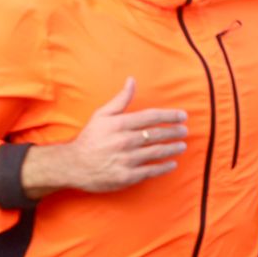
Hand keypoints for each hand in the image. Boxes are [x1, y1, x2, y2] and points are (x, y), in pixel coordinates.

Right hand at [63, 78, 187, 192]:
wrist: (73, 165)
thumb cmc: (90, 138)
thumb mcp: (101, 115)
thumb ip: (120, 99)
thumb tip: (132, 80)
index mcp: (119, 124)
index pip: (152, 117)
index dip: (170, 115)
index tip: (183, 116)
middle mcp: (125, 141)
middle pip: (157, 134)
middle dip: (174, 132)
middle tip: (184, 131)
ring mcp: (127, 159)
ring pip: (157, 152)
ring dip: (173, 148)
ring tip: (182, 146)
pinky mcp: (127, 176)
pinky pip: (151, 170)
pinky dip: (164, 167)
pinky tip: (172, 163)